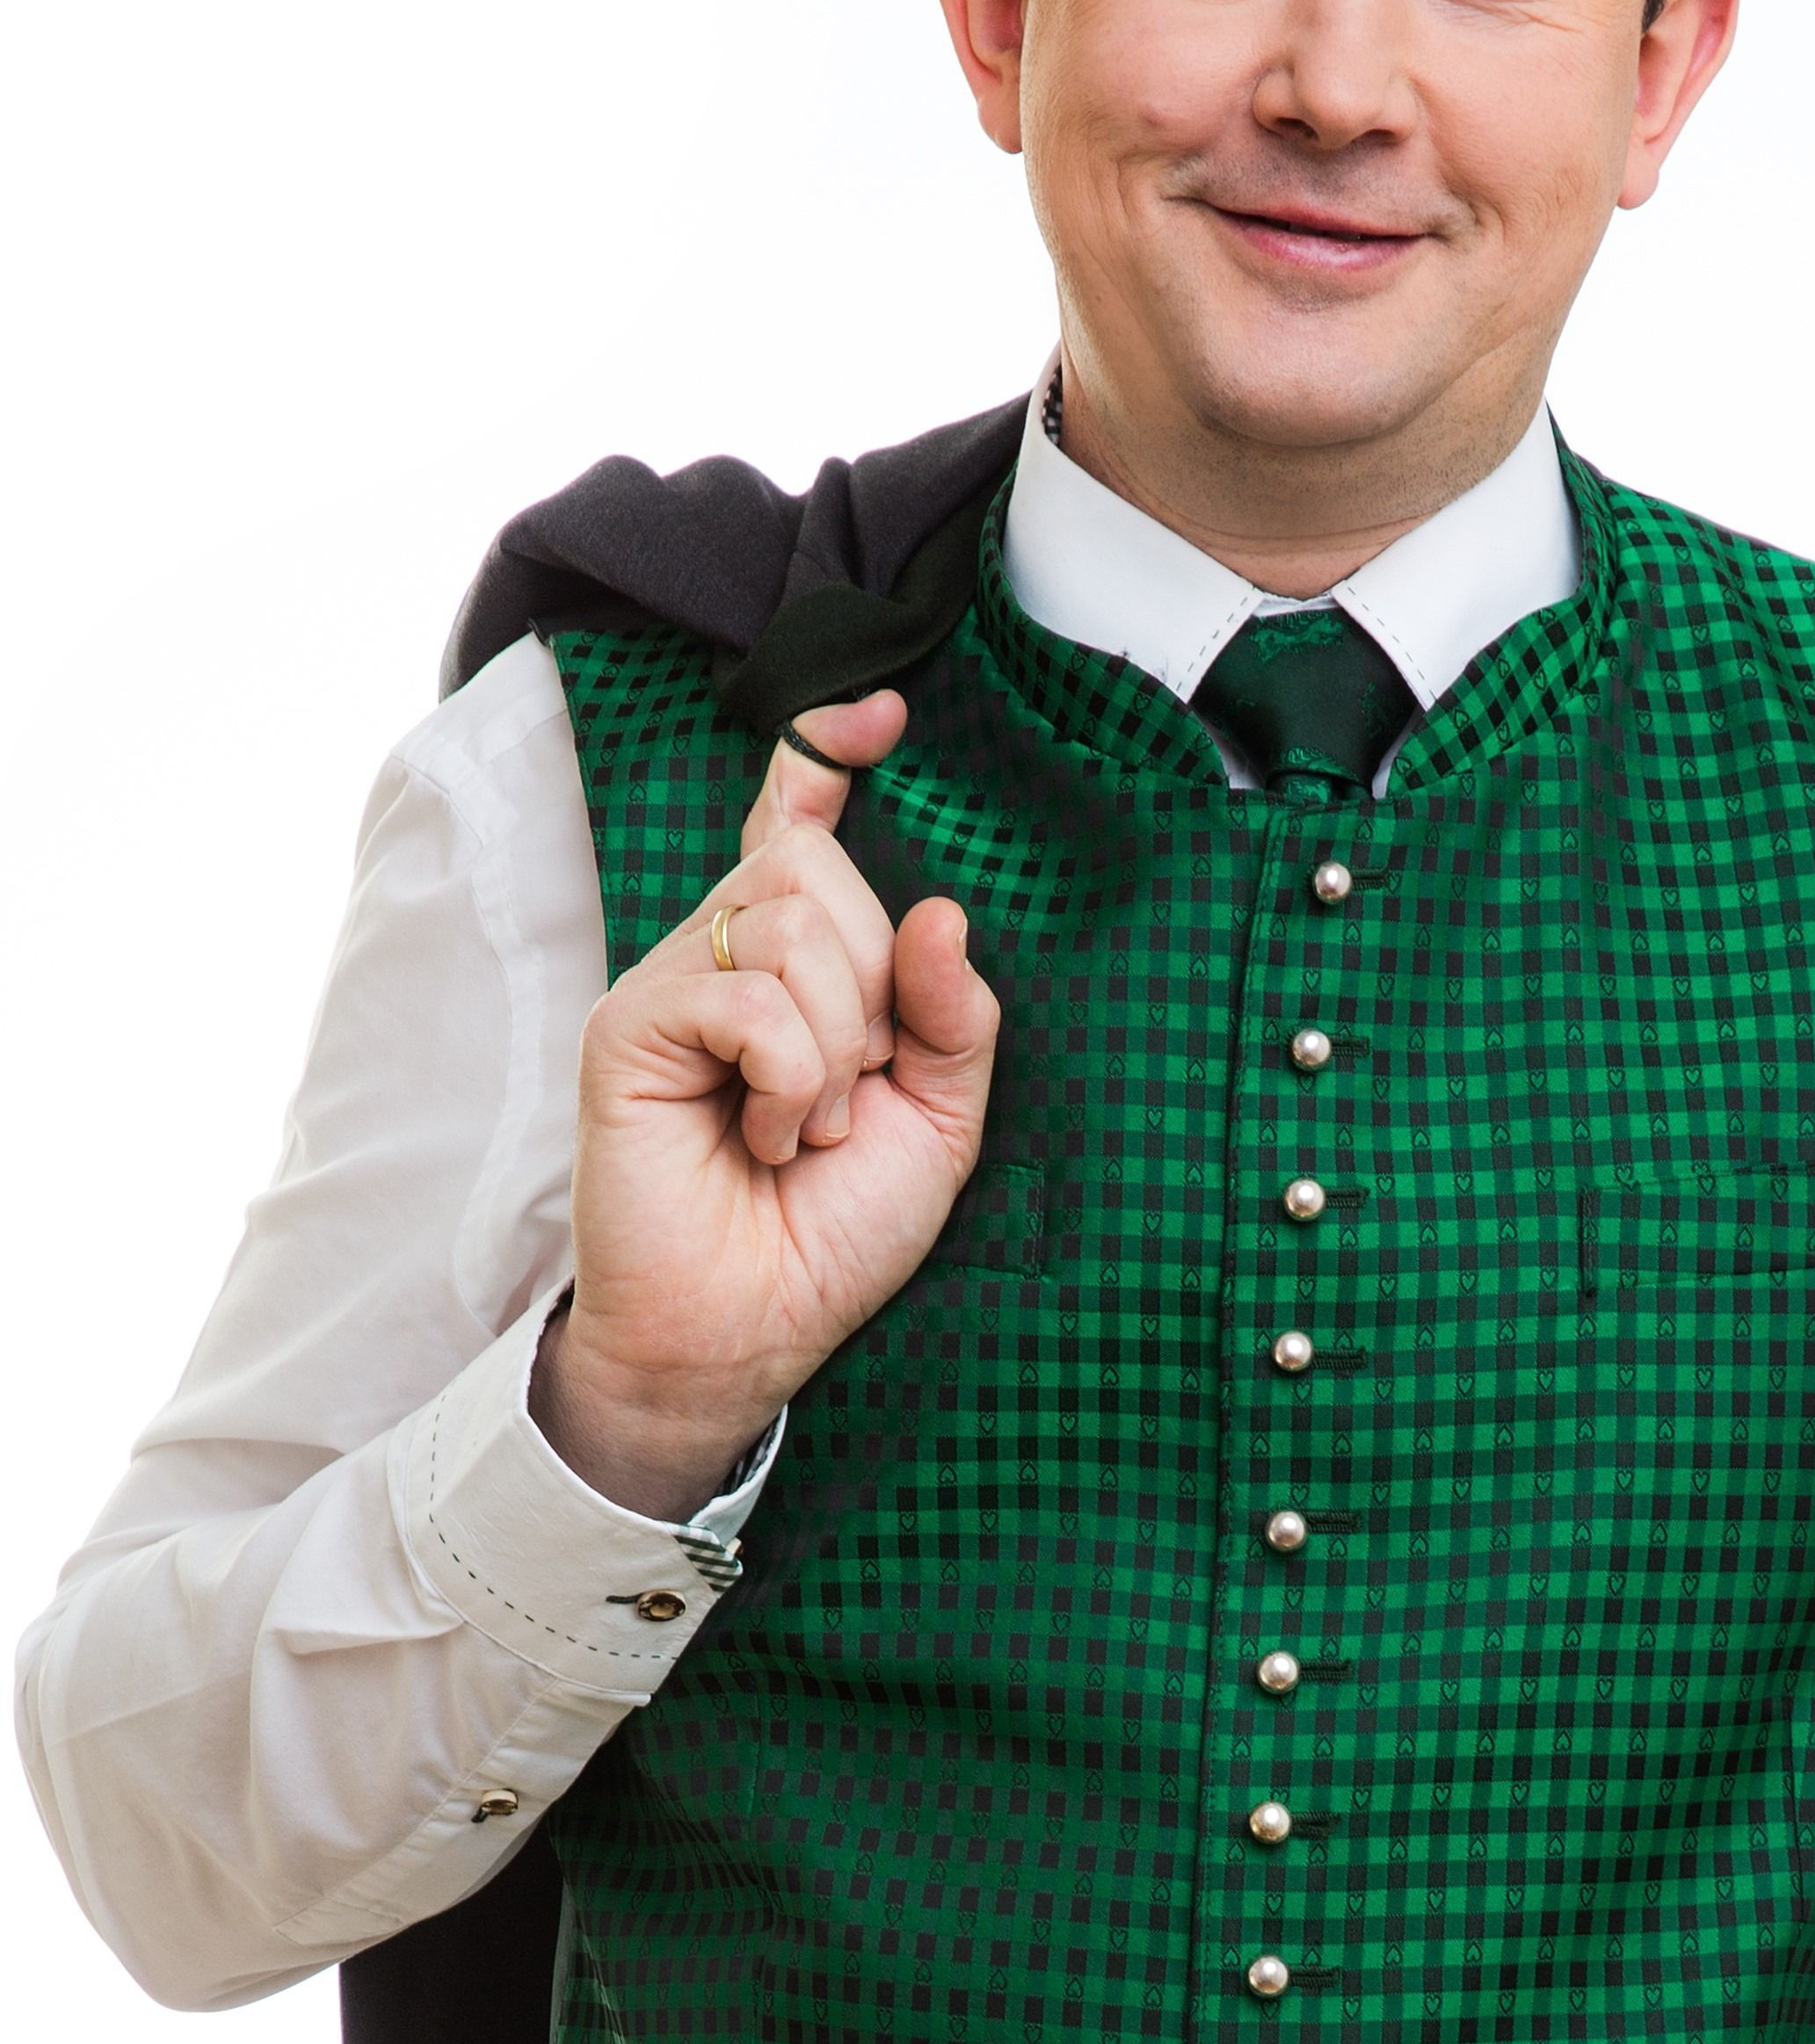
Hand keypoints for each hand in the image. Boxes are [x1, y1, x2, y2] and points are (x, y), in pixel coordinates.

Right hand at [534, 689, 999, 1518]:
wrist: (750, 1331)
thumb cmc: (834, 1229)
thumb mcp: (939, 1117)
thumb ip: (955, 1014)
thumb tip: (949, 912)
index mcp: (800, 962)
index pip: (800, 821)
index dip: (826, 753)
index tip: (878, 712)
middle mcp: (728, 953)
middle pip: (816, 867)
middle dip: (871, 982)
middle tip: (849, 1089)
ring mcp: (672, 984)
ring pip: (789, 920)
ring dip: (834, 1041)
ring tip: (805, 1126)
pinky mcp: (629, 1027)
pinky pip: (747, 995)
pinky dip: (789, 1074)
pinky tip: (767, 1137)